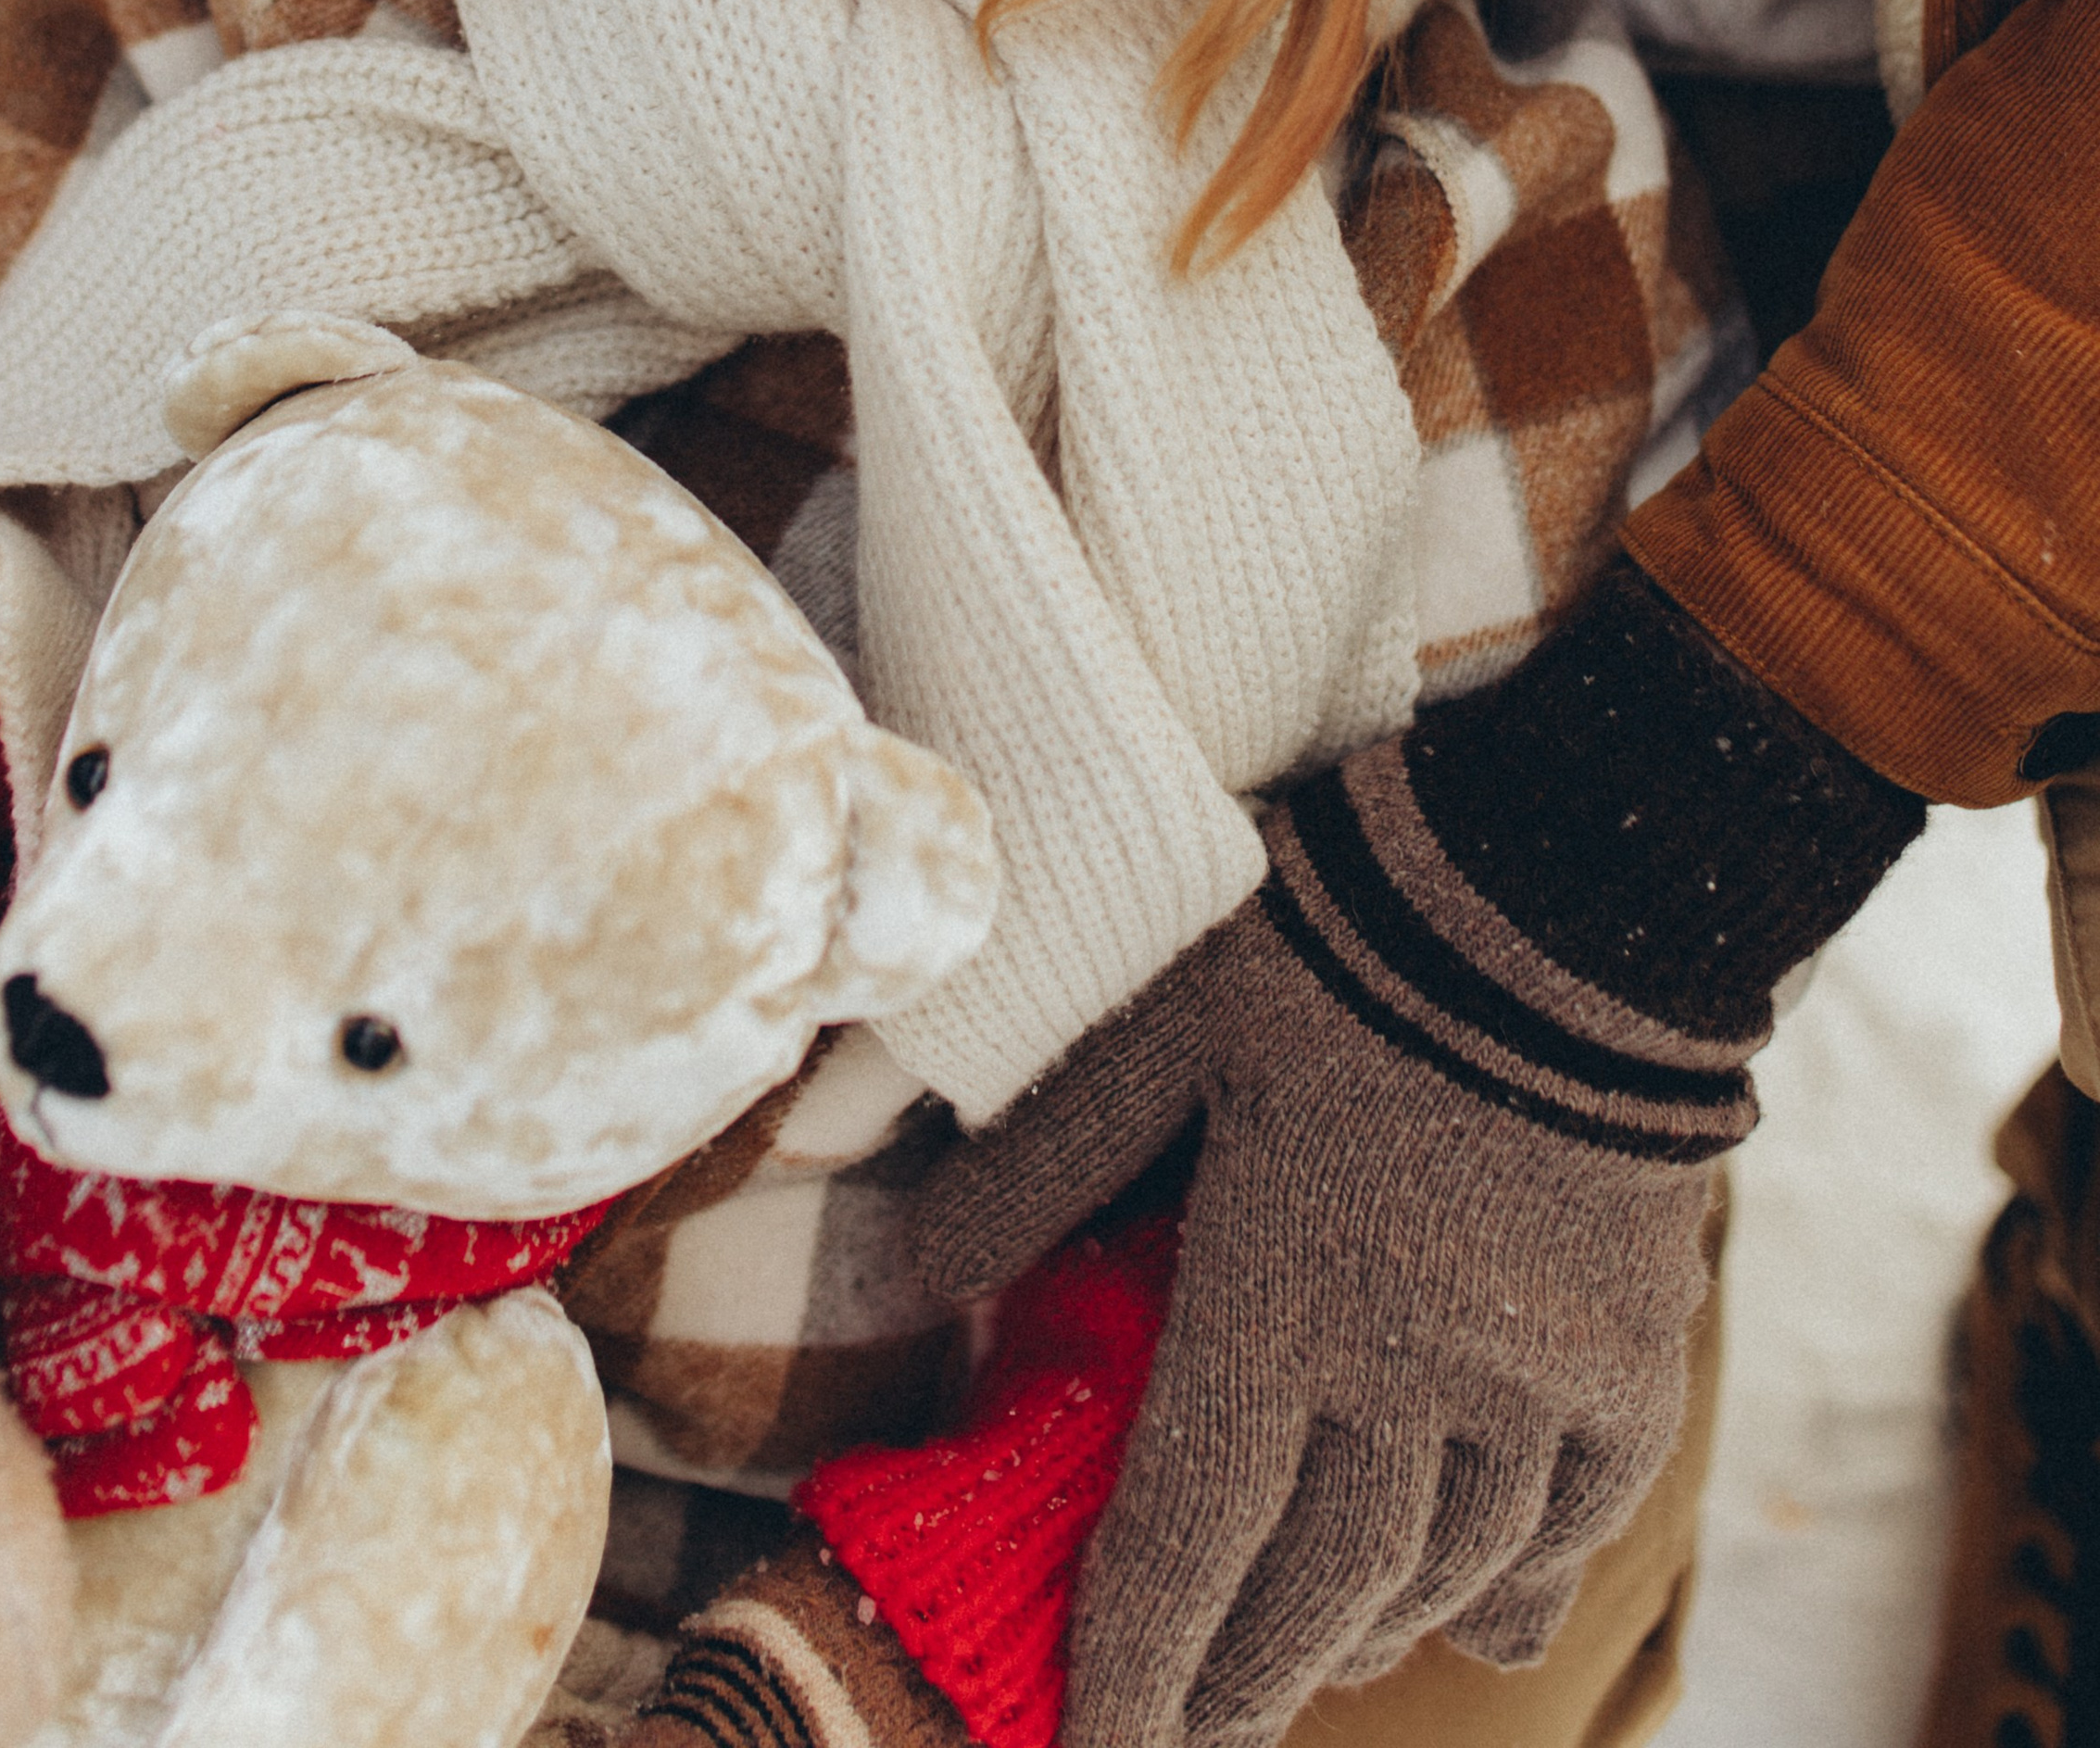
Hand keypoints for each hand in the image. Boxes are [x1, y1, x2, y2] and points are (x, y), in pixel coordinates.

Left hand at [910, 744, 1750, 1746]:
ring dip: (1361, 1641)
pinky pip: (1572, 1524)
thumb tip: (910, 1266)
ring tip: (1307, 1673)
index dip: (1135, 1673)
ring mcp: (1537, 1381)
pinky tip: (1474, 1619)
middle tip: (1190, 1735)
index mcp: (1276, 1302)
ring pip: (1441, 1573)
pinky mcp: (1637, 1357)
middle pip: (1315, 1591)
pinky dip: (1511, 1587)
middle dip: (1240, 1684)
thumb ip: (1043, 1161)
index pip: (1186, 1544)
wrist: (1576, 884)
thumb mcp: (1163, 1022)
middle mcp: (1410, 1378)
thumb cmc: (1342, 937)